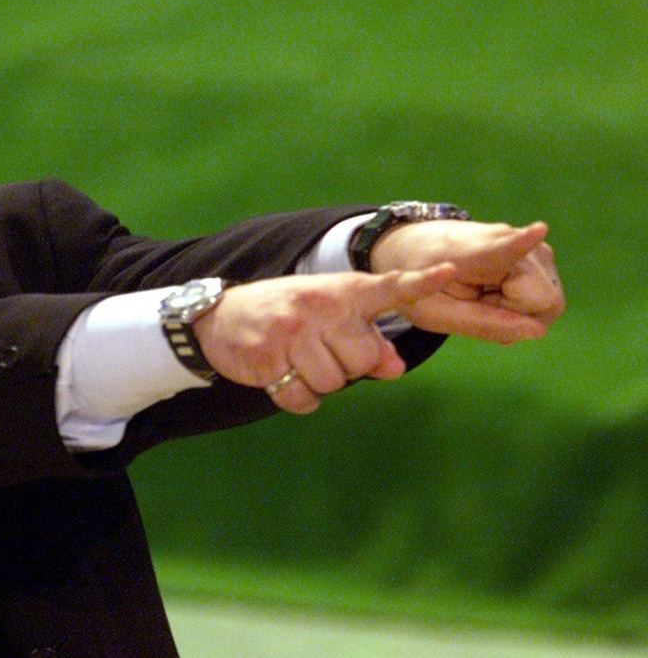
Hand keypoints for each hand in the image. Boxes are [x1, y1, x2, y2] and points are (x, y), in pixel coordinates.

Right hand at [192, 264, 455, 413]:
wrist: (221, 316)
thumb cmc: (289, 316)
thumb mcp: (329, 316)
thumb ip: (368, 339)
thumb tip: (395, 368)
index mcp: (340, 292)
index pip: (387, 287)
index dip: (419, 283)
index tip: (448, 271)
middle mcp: (318, 308)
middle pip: (362, 361)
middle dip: (347, 366)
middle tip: (320, 350)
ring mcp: (291, 332)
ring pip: (332, 383)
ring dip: (318, 383)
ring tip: (298, 361)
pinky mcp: (267, 358)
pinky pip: (302, 399)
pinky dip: (297, 398)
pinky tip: (284, 377)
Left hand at [369, 220, 564, 343]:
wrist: (417, 243)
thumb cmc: (421, 280)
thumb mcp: (434, 313)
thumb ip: (483, 324)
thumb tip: (538, 332)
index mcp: (468, 252)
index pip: (502, 250)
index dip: (523, 244)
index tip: (539, 229)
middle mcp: (508, 239)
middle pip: (542, 300)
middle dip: (515, 315)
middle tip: (477, 305)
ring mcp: (530, 243)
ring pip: (547, 300)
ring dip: (517, 310)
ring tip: (483, 296)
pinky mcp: (541, 252)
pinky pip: (545, 296)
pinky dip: (522, 304)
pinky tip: (495, 292)